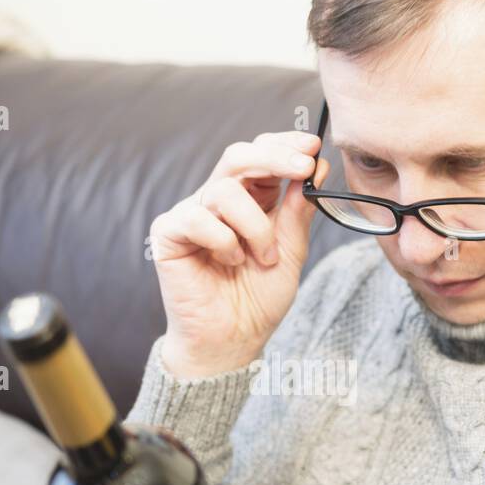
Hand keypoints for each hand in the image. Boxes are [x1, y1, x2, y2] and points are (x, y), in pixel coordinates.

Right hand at [148, 130, 329, 376]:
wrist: (233, 339)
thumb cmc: (258, 298)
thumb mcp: (291, 250)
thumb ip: (298, 209)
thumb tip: (316, 167)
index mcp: (249, 199)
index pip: (261, 155)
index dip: (284, 145)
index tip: (312, 147)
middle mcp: (218, 200)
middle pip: (238, 156)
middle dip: (274, 157)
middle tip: (302, 168)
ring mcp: (192, 214)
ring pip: (225, 192)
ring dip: (255, 226)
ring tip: (263, 258)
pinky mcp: (169, 233)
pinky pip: (198, 219)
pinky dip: (222, 241)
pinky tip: (228, 262)